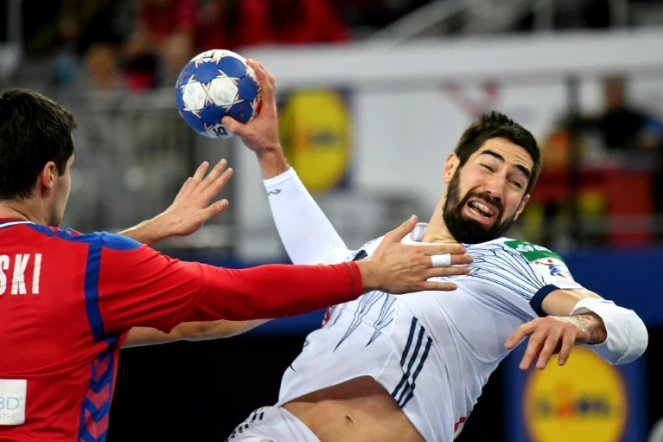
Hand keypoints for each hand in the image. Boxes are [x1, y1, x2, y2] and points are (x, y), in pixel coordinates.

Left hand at [157, 159, 232, 236]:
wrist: (165, 225)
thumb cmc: (183, 224)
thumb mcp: (201, 219)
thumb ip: (213, 210)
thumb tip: (226, 202)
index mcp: (201, 199)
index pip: (215, 186)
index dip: (223, 178)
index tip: (230, 169)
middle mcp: (194, 194)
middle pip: (208, 180)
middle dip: (216, 170)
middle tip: (223, 161)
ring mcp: (186, 196)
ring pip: (196, 180)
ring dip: (202, 171)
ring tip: (205, 163)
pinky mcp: (180, 199)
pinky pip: (186, 187)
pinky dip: (189, 182)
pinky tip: (190, 178)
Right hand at [222, 60, 279, 153]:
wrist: (269, 150)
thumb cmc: (260, 143)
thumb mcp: (247, 136)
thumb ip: (235, 128)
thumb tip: (223, 118)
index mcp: (268, 108)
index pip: (267, 87)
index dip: (261, 74)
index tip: (252, 64)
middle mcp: (270, 105)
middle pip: (270, 81)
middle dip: (261, 69)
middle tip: (248, 61)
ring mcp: (268, 107)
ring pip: (267, 86)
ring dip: (259, 76)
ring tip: (247, 69)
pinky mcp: (264, 110)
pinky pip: (260, 94)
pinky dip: (254, 87)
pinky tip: (242, 86)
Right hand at [356, 215, 472, 293]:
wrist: (374, 274)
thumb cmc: (381, 256)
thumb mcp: (391, 237)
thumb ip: (405, 227)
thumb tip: (413, 217)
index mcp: (417, 250)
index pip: (440, 248)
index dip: (453, 248)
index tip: (463, 248)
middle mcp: (422, 262)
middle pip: (445, 260)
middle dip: (460, 259)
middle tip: (472, 259)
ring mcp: (421, 275)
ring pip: (443, 272)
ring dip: (457, 271)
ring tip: (468, 270)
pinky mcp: (417, 286)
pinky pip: (434, 286)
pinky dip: (445, 286)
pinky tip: (454, 286)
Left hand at [504, 314, 601, 369]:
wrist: (581, 324)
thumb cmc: (557, 333)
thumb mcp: (546, 337)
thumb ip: (539, 345)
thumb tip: (531, 357)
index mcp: (537, 323)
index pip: (523, 329)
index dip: (514, 337)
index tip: (506, 347)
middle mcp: (546, 323)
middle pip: (535, 339)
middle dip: (529, 354)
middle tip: (523, 367)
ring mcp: (559, 325)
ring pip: (550, 342)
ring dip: (544, 355)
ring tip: (539, 367)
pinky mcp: (571, 330)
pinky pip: (567, 343)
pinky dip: (564, 353)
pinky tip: (561, 363)